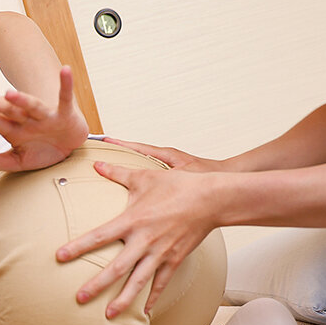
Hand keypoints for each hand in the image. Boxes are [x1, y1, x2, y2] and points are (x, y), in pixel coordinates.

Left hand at [0, 66, 88, 171]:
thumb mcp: (19, 161)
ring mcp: (44, 115)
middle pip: (8, 110)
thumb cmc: (43, 150)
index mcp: (14, 128)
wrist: (68, 146)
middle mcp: (26, 118)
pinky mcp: (63, 113)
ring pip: (31, 104)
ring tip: (11, 94)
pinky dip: (66, 84)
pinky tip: (65, 71)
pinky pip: (64, 97)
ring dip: (22, 98)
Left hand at [56, 161, 217, 317]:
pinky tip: (145, 312)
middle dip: (97, 285)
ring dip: (123, 300)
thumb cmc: (177, 185)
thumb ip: (117, 173)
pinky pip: (161, 283)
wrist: (212, 198)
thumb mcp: (144, 176)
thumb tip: (96, 163)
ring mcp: (160, 253)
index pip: (99, 236)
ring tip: (108, 316)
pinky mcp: (175, 259)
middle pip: (116, 268)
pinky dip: (153, 298)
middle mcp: (144, 241)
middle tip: (79, 298)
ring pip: (138, 282)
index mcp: (132, 221)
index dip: (78, 247)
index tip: (60, 256)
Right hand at [101, 138, 225, 172]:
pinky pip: (147, 173)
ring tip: (108, 165)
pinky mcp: (169, 175)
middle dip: (118, 151)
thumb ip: (168, 175)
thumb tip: (152, 176)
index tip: (104, 140)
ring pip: (140, 162)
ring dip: (126, 162)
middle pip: (135, 152)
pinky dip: (136, 174)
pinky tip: (129, 184)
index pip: (137, 147)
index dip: (120, 144)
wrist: (225, 179)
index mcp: (165, 155)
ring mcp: (166, 166)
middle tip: (100, 149)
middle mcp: (164, 159)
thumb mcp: (185, 174)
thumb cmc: (208, 176)